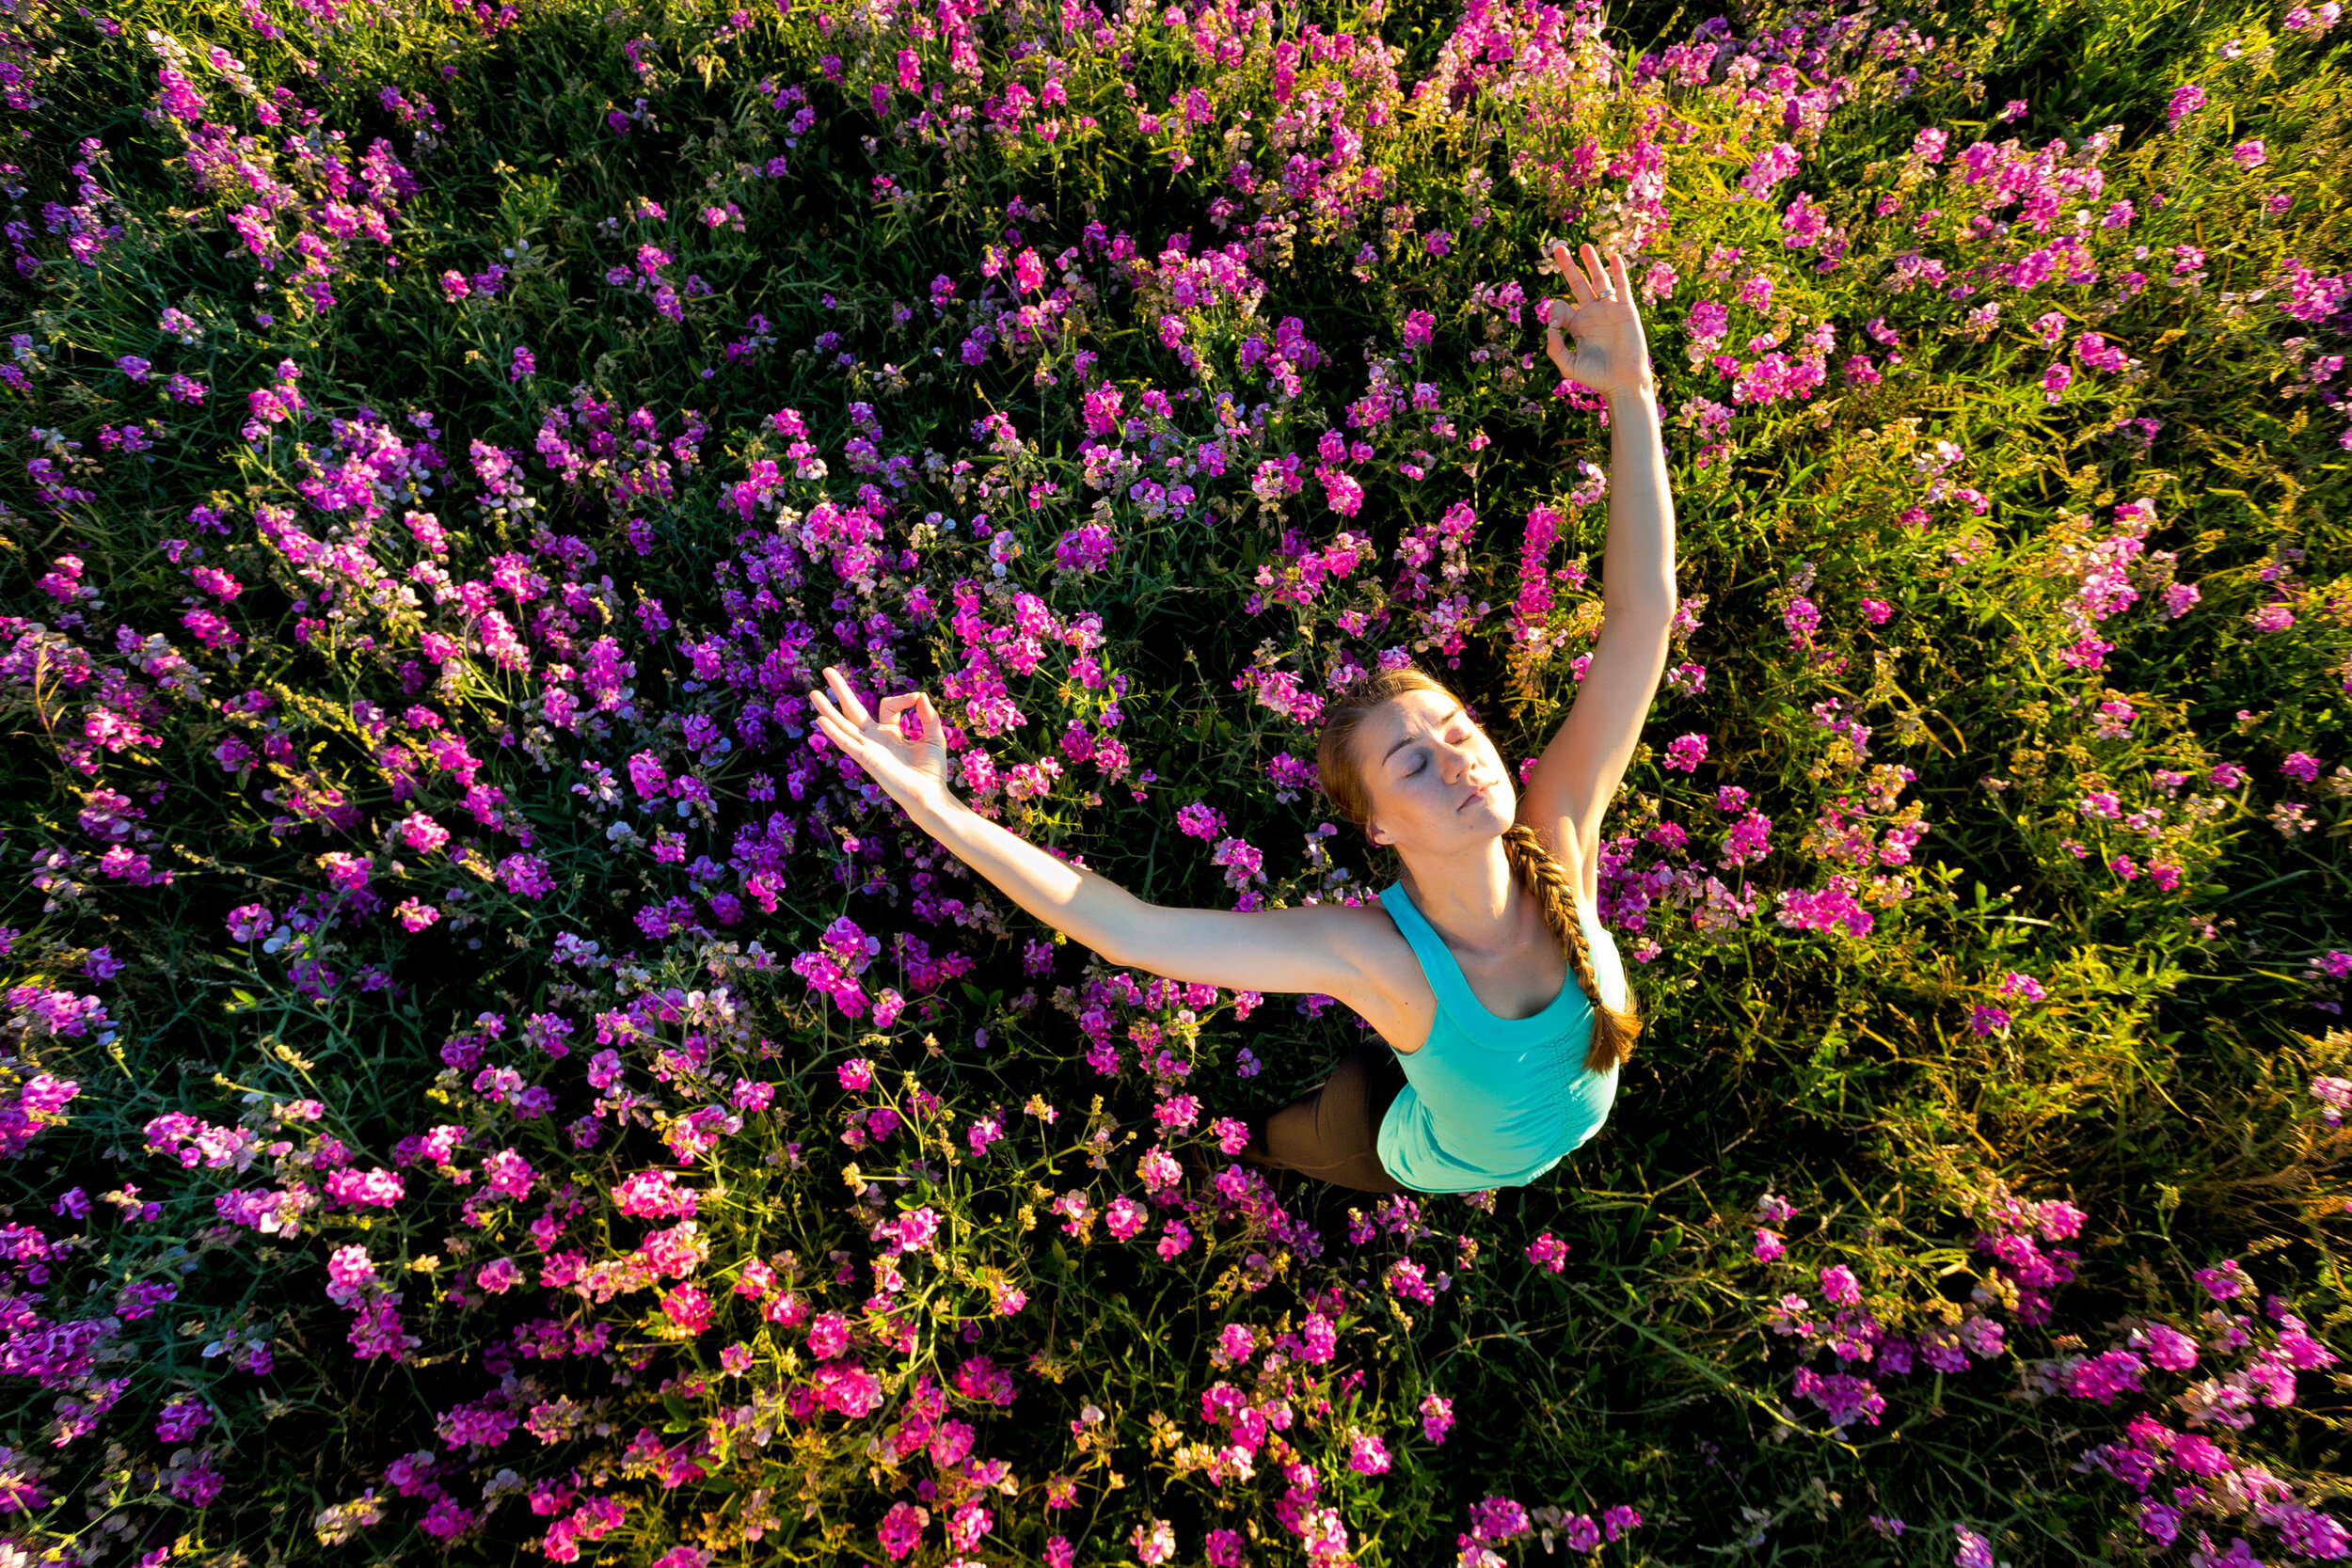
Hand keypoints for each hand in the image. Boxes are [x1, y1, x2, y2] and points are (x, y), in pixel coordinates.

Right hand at [808, 666, 954, 809]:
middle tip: (827, 669)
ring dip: (827, 709)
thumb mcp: (933, 736)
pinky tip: (820, 720)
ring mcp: (868, 748)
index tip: (917, 699)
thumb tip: (920, 694)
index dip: (903, 698)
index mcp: (890, 732)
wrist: (929, 795)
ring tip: (813, 692)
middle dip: (840, 689)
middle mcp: (875, 738)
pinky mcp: (866, 759)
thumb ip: (927, 716)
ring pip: (843, 724)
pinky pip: (846, 742)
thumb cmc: (931, 771)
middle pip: (852, 709)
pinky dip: (833, 731)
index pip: (887, 704)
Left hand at [1543, 242, 1654, 401]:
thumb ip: (1555, 348)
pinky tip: (1612, 257)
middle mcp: (1593, 314)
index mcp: (1578, 326)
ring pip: (1599, 280)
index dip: (1556, 311)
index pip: (1562, 307)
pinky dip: (1618, 271)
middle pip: (1578, 284)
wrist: (1623, 382)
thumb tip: (1550, 326)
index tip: (1558, 325)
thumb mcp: (1568, 365)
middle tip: (1558, 248)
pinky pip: (1621, 286)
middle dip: (1568, 266)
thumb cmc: (1596, 377)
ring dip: (1591, 263)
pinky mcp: (1626, 310)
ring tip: (1584, 246)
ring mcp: (1609, 310)